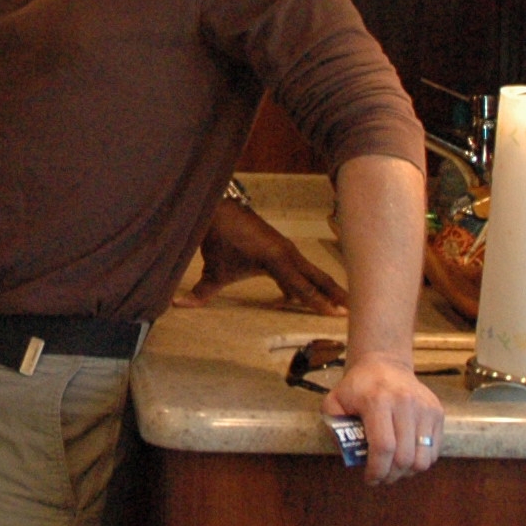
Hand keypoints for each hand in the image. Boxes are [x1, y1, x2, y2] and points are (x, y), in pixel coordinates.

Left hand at [180, 196, 347, 312]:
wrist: (220, 211)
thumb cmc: (218, 241)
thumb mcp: (212, 270)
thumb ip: (200, 292)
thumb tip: (175, 304)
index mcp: (275, 260)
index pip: (300, 287)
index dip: (316, 302)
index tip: (333, 313)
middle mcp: (287, 253)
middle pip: (315, 278)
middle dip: (333, 294)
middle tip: (351, 310)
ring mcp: (287, 250)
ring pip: (312, 273)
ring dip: (327, 288)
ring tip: (344, 304)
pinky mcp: (283, 249)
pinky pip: (301, 270)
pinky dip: (310, 282)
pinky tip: (315, 298)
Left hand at [323, 355, 443, 484]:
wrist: (385, 365)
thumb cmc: (357, 388)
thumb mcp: (334, 402)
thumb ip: (334, 428)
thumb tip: (348, 455)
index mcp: (378, 400)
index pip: (383, 447)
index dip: (377, 470)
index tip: (370, 479)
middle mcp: (405, 403)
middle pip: (404, 457)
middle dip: (391, 475)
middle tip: (381, 478)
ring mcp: (425, 408)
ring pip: (423, 458)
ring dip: (407, 472)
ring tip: (394, 469)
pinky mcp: (437, 412)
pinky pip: (434, 451)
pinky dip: (420, 461)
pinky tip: (406, 456)